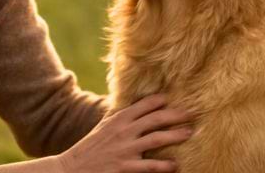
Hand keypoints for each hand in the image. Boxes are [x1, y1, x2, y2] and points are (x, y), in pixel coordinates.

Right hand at [58, 94, 192, 172]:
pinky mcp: (124, 166)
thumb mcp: (104, 127)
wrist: (72, 168)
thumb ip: (119, 118)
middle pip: (155, 118)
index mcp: (118, 119)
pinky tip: (175, 165)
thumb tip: (135, 108)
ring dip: (175, 135)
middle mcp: (123, 130)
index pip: (144, 105)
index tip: (174, 99)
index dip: (160, 100)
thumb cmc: (91, 148)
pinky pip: (149, 166)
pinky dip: (164, 165)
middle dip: (175, 115)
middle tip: (192, 113)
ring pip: (156, 138)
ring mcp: (125, 149)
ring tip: (189, 133)